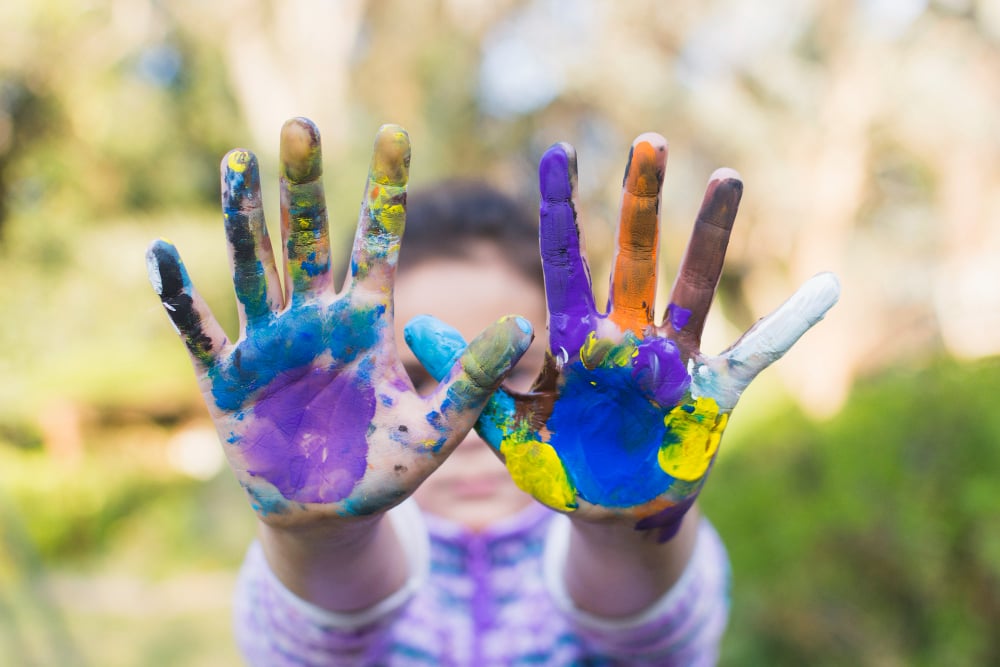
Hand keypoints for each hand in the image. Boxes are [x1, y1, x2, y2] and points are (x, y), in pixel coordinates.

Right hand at [146, 118, 532, 528]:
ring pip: (255, 269)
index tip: (395, 133)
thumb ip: (473, 378)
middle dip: (304, 187)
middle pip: (309, 240)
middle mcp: (315, 318)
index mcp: (366, 322)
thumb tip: (522, 325)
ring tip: (237, 161)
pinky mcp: (227, 377)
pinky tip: (162, 255)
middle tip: (302, 126)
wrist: (329, 516)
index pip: (378, 243)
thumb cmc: (385, 470)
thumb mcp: (437, 428)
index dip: (385, 192)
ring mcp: (269, 343)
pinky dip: (180, 298)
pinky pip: (201, 331)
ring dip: (244, 219)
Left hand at [407, 133, 838, 539]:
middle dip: (640, 204)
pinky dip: (791, 324)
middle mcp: (627, 340)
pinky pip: (758, 353)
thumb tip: (417, 325)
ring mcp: (673, 363)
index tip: (556, 152)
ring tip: (727, 177)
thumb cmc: (562, 470)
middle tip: (647, 142)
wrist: (612, 516)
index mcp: (576, 344)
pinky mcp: (711, 395)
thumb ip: (474, 379)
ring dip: (711, 236)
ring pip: (694, 287)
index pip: (566, 263)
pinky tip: (827, 286)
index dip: (560, 210)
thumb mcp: (510, 431)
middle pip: (634, 259)